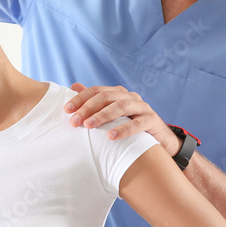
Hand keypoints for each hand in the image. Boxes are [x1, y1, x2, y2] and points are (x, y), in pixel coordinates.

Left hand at [64, 82, 180, 155]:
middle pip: (106, 97)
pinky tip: (111, 136)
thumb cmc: (130, 127)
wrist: (159, 141)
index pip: (96, 91)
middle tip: (74, 121)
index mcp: (119, 93)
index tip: (66, 110)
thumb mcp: (111, 115)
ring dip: (103, 116)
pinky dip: (123, 129)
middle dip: (88, 108)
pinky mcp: (152, 120)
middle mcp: (130, 97)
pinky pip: (137, 123)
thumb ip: (94, 100)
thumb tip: (73, 85)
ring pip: (121, 107)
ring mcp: (142, 107)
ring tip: (89, 126)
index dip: (80, 99)